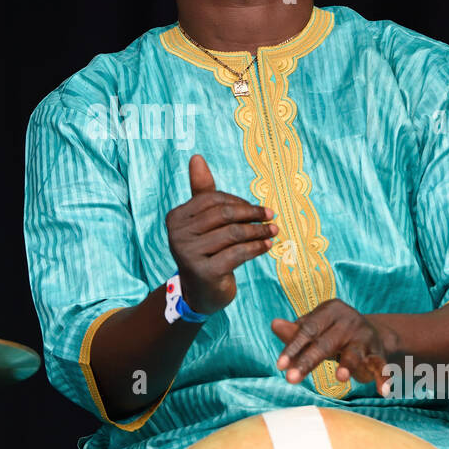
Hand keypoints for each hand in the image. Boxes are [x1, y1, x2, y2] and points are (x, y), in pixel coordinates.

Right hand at [166, 154, 277, 317]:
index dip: (239, 201)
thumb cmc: (205, 250)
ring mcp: (189, 254)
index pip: (212, 199)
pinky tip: (267, 245)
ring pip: (233, 234)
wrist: (200, 292)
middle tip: (271, 215)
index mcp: (175, 217)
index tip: (258, 208)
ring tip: (273, 230)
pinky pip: (237, 253)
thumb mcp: (202, 221)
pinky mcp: (204, 272)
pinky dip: (256, 247)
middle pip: (223, 215)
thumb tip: (196, 157)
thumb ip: (202, 191)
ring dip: (258, 231)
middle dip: (251, 213)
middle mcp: (177, 235)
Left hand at [271, 301, 395, 396]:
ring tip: (340, 378)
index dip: (293, 348)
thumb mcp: (315, 329)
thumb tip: (274, 324)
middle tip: (290, 379)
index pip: (308, 330)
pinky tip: (382, 391)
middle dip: (307, 362)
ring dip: (348, 365)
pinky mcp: (379, 353)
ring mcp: (365, 337)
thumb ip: (295, 331)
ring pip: (354, 354)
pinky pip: (381, 367)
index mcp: (330, 310)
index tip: (279, 366)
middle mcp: (349, 321)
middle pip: (325, 344)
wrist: (373, 334)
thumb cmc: (332, 333)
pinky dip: (383, 378)